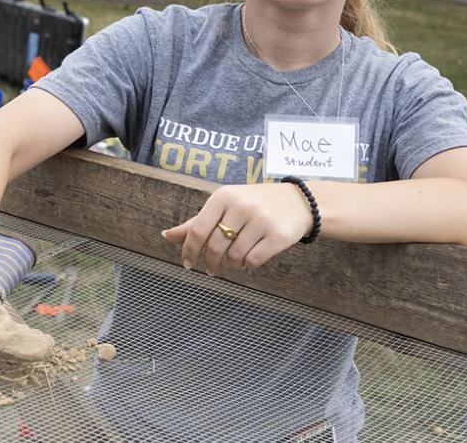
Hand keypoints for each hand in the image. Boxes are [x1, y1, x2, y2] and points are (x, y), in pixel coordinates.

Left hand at [162, 183, 312, 274]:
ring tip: (234, 260)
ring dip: (231, 264)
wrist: (299, 201)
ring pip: (235, 256)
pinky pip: (253, 260)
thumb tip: (167, 236)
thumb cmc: (254, 204)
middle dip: (210, 263)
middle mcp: (241, 206)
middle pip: (215, 246)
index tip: (188, 264)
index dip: (189, 250)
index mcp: (223, 196)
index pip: (198, 229)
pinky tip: (249, 259)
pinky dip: (248, 265)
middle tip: (211, 269)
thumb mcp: (224, 205)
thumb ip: (196, 222)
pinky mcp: (278, 235)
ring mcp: (261, 220)